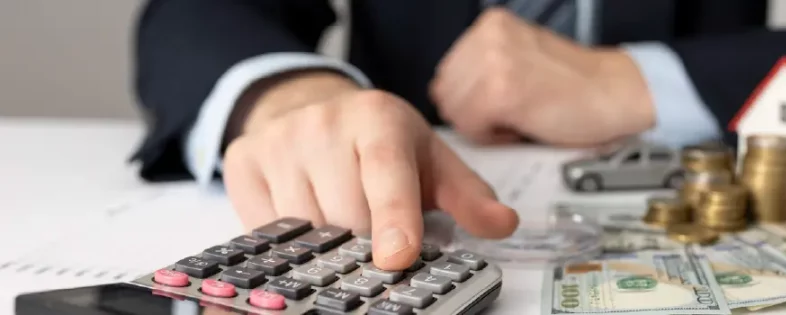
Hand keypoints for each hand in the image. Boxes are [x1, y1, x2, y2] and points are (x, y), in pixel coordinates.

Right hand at [222, 73, 518, 270]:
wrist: (313, 110)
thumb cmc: (380, 143)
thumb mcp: (430, 161)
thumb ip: (469, 196)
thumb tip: (501, 224)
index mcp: (378, 119)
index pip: (386, 174)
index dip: (394, 219)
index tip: (398, 257)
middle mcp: (323, 124)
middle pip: (346, 215)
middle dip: (365, 239)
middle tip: (377, 233)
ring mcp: (278, 142)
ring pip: (304, 227)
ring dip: (328, 240)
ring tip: (343, 217)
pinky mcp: (243, 161)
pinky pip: (266, 227)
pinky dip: (290, 237)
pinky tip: (308, 214)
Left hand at [430, 8, 655, 146]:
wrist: (616, 93)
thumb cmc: (574, 85)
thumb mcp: (520, 56)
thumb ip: (483, 66)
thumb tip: (446, 93)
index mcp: (490, 23)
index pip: (447, 72)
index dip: (470, 98)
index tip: (502, 104)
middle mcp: (487, 35)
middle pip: (445, 92)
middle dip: (472, 112)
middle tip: (512, 114)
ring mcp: (493, 61)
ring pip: (455, 111)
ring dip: (482, 125)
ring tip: (519, 119)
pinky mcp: (502, 91)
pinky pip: (472, 127)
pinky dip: (494, 136)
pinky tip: (522, 127)